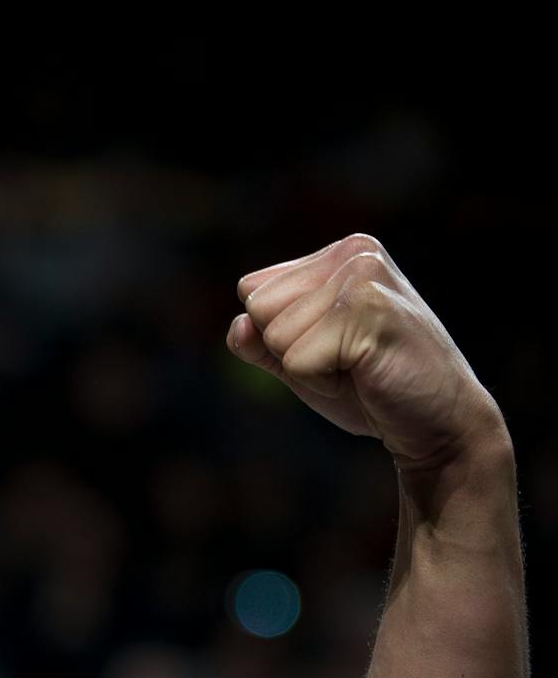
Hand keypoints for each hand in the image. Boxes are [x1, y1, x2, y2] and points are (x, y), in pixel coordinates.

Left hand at [227, 234, 504, 470]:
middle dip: (290, 349)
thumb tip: (239, 324)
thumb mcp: (299, 361)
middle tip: (348, 361)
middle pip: (258, 308)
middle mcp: (354, 253)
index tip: (332, 347)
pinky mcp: (368, 311)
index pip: (252, 291)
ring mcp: (364, 277)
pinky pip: (295, 360)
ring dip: (309, 367)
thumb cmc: (369, 389)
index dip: (279, 335)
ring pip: (274, 334)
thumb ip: (259, 341)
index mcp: (340, 254)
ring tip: (360, 367)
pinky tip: (368, 376)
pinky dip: (320, 382)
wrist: (438, 424)